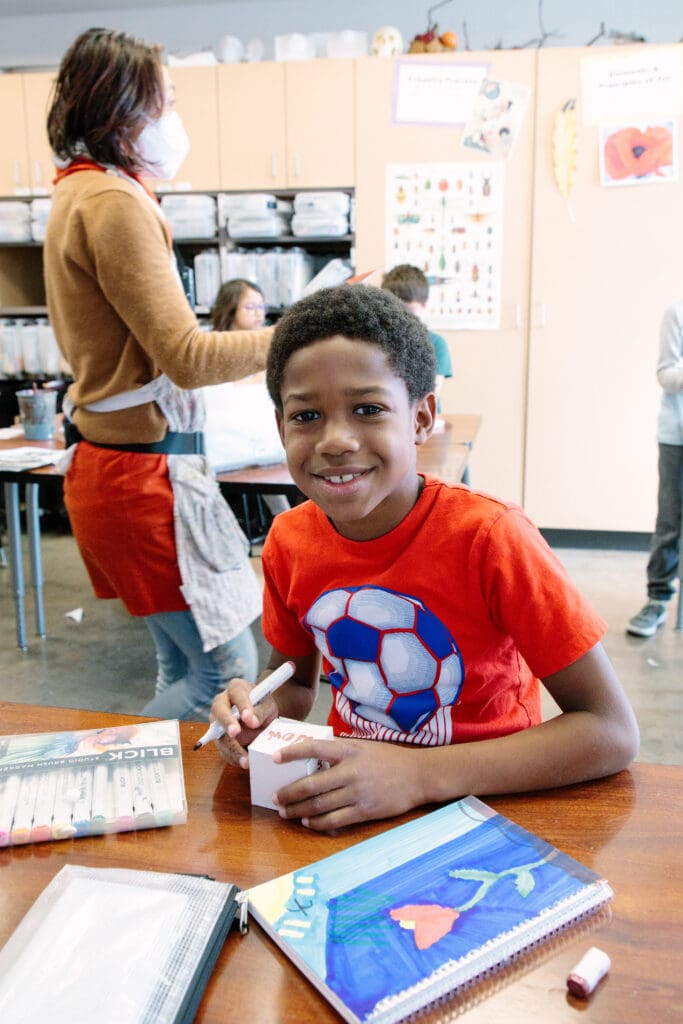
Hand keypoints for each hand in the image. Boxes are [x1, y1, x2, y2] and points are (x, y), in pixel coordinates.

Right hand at [210, 678, 278, 769]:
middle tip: (236, 733)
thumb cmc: (263, 707)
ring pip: (219, 734)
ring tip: (245, 760)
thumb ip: (261, 711)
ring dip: (231, 748)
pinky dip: (233, 757)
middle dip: (227, 723)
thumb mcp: (267, 706)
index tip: (249, 718)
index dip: (242, 706)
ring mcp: (217, 721)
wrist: (260, 718)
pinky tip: (243, 762)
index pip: (237, 694)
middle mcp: (222, 703)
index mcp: (236, 689)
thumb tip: (252, 721)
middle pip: (219, 711)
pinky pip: (223, 748)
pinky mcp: (218, 738)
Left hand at [272, 736, 421, 830]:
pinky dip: (317, 823)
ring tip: (285, 812)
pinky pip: (334, 820)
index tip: (275, 758)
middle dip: (288, 793)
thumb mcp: (364, 747)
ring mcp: (358, 793)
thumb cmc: (389, 759)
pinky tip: (307, 822)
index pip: (314, 748)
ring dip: (298, 810)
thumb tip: (312, 753)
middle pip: (311, 784)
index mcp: (350, 750)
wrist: (418, 776)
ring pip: (319, 805)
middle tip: (275, 796)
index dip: (292, 752)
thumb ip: (340, 750)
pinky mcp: (365, 811)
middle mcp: (351, 772)